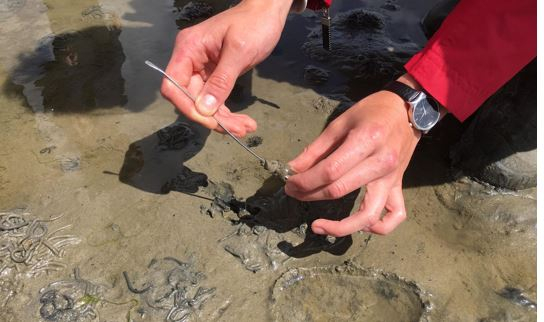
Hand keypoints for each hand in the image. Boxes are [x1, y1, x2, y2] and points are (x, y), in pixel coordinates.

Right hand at [161, 0, 291, 136]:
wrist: (266, 13)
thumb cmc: (253, 24)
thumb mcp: (238, 52)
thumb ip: (221, 81)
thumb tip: (204, 109)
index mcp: (188, 49)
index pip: (173, 86)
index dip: (188, 107)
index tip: (211, 121)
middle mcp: (190, 60)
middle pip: (189, 99)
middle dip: (212, 117)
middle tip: (239, 130)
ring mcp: (201, 69)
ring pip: (204, 103)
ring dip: (223, 119)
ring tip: (246, 128)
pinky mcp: (214, 76)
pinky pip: (215, 99)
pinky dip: (227, 112)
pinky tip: (244, 122)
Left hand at [285, 74, 421, 235]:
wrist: (406, 110)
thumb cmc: (370, 112)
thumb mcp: (339, 123)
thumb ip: (315, 150)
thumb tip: (292, 170)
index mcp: (365, 141)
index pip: (330, 171)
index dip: (305, 181)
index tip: (290, 183)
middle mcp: (381, 162)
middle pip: (340, 190)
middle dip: (310, 195)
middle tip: (294, 193)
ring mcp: (392, 178)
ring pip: (368, 214)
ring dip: (340, 226)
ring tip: (318, 226)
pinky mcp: (399, 186)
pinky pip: (395, 215)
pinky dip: (379, 227)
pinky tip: (361, 227)